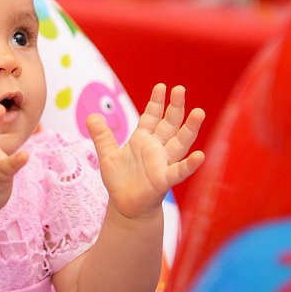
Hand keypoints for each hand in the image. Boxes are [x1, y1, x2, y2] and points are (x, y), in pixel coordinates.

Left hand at [87, 84, 204, 219]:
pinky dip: (189, 165)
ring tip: (199, 112)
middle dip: (175, 107)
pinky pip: (179, 171)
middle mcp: (156, 148)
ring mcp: (163, 163)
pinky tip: (200, 156)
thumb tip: (91, 116)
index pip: (152, 116)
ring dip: (189, 129)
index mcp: (143, 139)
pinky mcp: (164, 180)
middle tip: (180, 89)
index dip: (156, 102)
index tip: (162, 86)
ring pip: (180, 143)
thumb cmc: (120, 180)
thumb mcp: (107, 154)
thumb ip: (102, 135)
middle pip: (169, 124)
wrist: (125, 205)